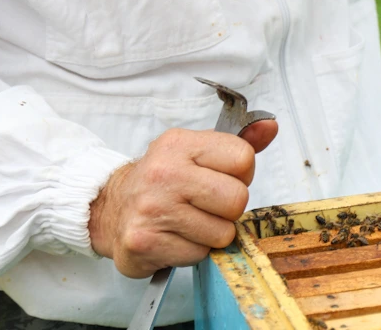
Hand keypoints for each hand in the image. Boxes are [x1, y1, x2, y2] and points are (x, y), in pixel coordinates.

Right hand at [88, 120, 277, 278]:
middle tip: (206, 205)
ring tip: (188, 222)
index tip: (221, 179)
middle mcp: (164, 173)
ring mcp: (153, 208)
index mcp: (180, 144)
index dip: (240, 175)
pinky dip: (192, 251)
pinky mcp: (145, 243)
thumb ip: (237, 143)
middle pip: (237, 199)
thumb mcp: (196, 152)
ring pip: (222, 233)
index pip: (243, 158)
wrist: (110, 209)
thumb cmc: (162, 181)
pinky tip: (174, 237)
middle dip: (228, 209)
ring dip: (211, 234)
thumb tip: (269, 126)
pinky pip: (199, 255)